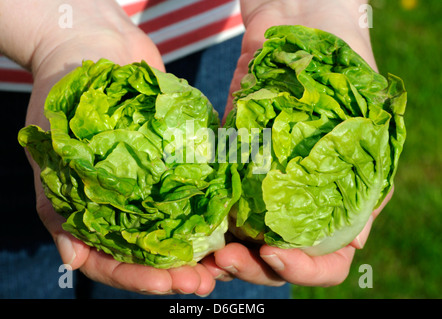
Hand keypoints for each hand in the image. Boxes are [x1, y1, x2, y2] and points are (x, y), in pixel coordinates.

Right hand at [21, 0, 214, 295]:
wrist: (92, 52)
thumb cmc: (60, 104)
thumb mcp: (49, 160)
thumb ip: (57, 210)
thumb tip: (72, 260)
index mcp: (95, 216)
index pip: (116, 263)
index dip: (139, 279)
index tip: (168, 285)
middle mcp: (129, 207)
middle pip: (155, 254)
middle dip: (179, 272)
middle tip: (204, 283)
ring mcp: (157, 186)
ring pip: (181, 230)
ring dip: (203, 250)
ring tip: (225, 261)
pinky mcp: (182, 161)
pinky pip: (198, 190)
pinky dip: (214, 209)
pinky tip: (232, 223)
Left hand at [207, 0, 388, 286]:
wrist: (298, 31)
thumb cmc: (342, 72)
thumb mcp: (368, 122)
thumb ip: (364, 179)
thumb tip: (354, 241)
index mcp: (339, 206)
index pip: (329, 263)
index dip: (304, 270)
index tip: (274, 253)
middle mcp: (300, 207)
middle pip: (279, 262)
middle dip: (252, 268)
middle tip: (227, 256)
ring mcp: (263, 192)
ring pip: (244, 244)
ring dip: (224, 256)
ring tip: (205, 252)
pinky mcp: (233, 172)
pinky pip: (219, 208)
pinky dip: (206, 224)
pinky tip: (192, 229)